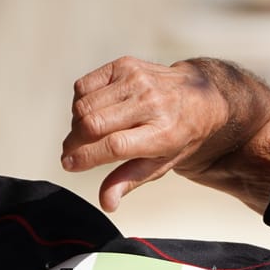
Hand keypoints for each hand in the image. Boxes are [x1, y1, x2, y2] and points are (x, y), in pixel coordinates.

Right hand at [60, 56, 228, 211]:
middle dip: (73, 143)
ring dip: (75, 124)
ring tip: (85, 135)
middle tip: (71, 154)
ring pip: (84, 104)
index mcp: (163, 133)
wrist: (200, 97)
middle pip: (93, 123)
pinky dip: (79, 102)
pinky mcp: (124, 65)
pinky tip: (92, 112)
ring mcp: (136, 80)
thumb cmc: (178, 135)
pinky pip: (84, 85)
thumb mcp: (161, 164)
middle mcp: (150, 103)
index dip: (86, 157)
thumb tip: (106, 203)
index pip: (114, 145)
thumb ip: (130, 180)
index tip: (69, 164)